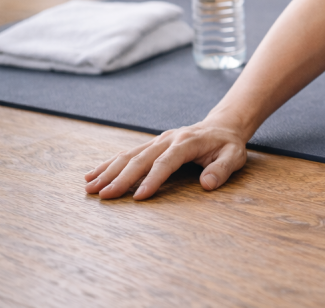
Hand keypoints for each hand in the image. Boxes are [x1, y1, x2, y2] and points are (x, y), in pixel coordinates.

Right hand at [83, 118, 247, 199]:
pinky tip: (93, 175)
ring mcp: (158, 140)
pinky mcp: (152, 144)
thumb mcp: (234, 156)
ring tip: (90, 187)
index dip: (152, 180)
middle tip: (103, 196)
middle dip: (121, 178)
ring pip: (129, 155)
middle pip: (141, 159)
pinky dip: (109, 164)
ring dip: (109, 171)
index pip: (167, 162)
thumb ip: (222, 169)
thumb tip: (207, 184)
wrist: (222, 126)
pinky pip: (127, 153)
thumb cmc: (227, 145)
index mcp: (188, 142)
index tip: (138, 197)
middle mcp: (168, 139)